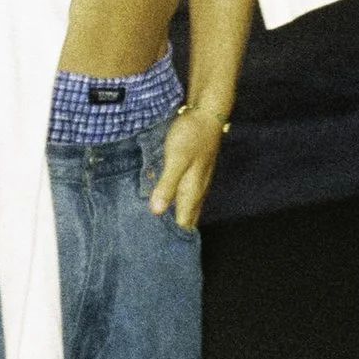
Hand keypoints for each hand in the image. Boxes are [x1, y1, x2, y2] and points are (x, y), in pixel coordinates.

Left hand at [150, 106, 225, 228]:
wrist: (208, 113)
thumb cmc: (191, 135)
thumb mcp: (176, 159)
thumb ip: (167, 185)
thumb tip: (156, 212)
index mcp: (192, 192)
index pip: (184, 224)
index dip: (171, 238)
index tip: (153, 246)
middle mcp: (197, 190)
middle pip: (186, 218)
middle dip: (171, 231)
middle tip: (151, 240)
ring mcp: (197, 180)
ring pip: (185, 206)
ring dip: (172, 216)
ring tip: (153, 224)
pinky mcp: (193, 171)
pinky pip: (183, 193)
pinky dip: (173, 201)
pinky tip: (161, 198)